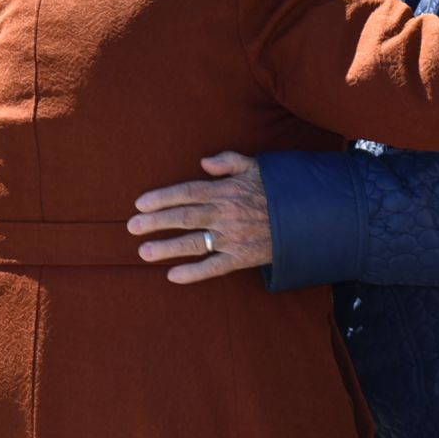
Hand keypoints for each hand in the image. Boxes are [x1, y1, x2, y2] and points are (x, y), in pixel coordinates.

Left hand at [130, 152, 270, 283]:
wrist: (306, 217)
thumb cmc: (277, 189)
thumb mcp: (257, 166)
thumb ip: (229, 161)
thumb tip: (204, 162)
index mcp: (226, 191)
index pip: (188, 193)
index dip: (162, 198)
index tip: (140, 204)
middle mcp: (226, 215)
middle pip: (184, 218)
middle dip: (156, 222)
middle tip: (132, 227)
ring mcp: (232, 238)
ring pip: (194, 243)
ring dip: (167, 248)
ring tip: (143, 252)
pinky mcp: (241, 258)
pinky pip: (214, 267)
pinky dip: (193, 273)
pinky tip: (172, 276)